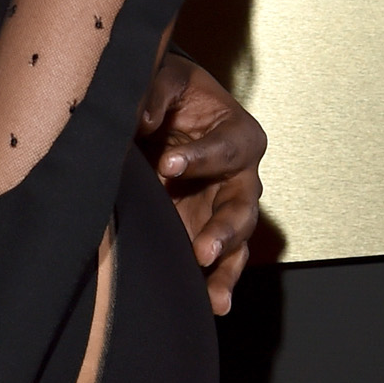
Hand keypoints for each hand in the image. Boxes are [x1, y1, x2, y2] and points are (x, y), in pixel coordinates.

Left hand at [138, 53, 265, 313]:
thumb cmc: (173, 90)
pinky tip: (213, 305)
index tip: (168, 165)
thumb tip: (141, 117)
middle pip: (242, 206)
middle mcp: (241, 175)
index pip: (227, 148)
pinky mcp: (206, 228)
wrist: (165, 109)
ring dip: (225, 266)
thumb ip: (157, 93)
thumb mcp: (167, 77)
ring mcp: (224, 207)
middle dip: (224, 229)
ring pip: (236, 242)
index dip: (200, 157)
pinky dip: (217, 282)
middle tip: (203, 248)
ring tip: (214, 294)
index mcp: (238, 133)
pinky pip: (221, 260)